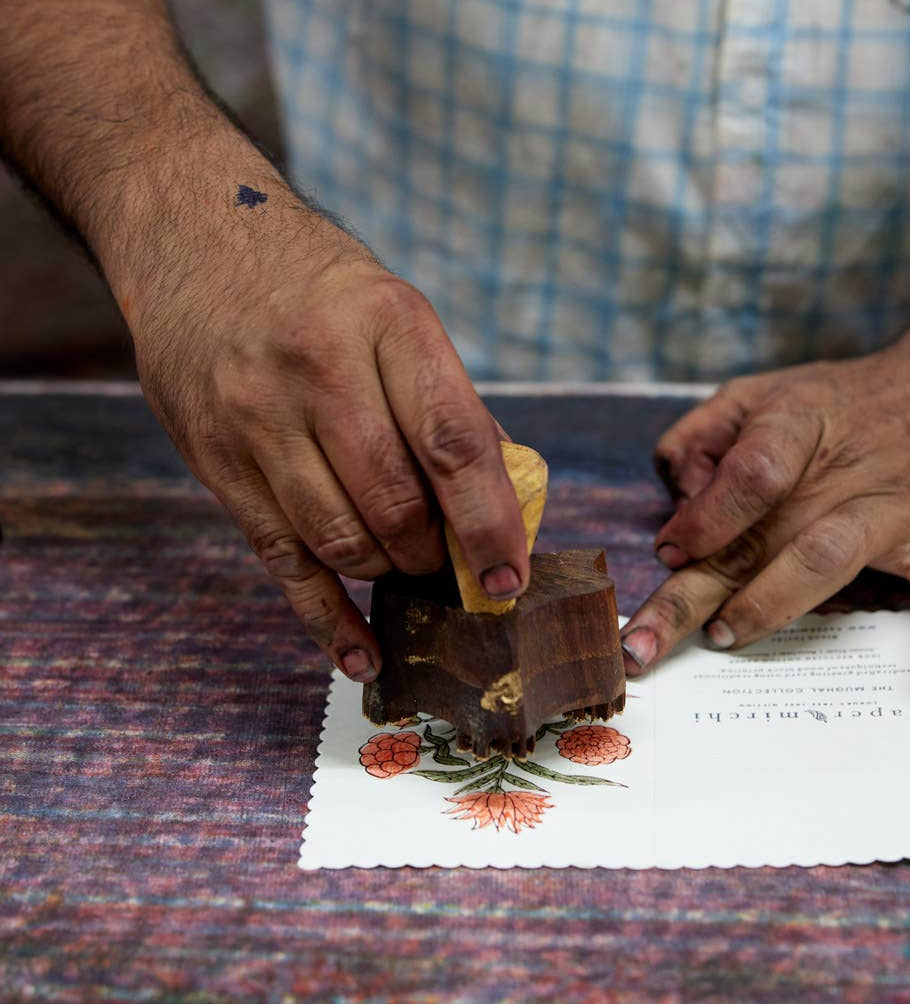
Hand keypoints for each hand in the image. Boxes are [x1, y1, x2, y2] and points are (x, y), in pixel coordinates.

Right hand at [128, 198, 527, 681]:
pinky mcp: (216, 460)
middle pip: (395, 507)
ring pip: (340, 541)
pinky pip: (281, 562)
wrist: (197, 240)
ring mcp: (257, 417)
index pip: (452, 445)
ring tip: (410, 574)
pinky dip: (326, 619)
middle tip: (457, 572)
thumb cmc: (323, 290)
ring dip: (390, 576)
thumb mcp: (401, 316)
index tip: (509, 578)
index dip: (490, 524)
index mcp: (389, 324)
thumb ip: (451, 410)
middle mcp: (319, 369)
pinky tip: (361, 655)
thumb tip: (506, 506)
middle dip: (437, 558)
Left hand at [621, 280, 909, 674]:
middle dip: (691, 597)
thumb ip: (700, 438)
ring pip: (824, 558)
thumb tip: (676, 504)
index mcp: (793, 426)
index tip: (667, 551)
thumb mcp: (761, 395)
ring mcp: (893, 506)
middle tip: (639, 648)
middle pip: (756, 537)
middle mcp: (839, 471)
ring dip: (770, 603)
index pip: (744, 472)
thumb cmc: (844, 406)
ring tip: (725, 636)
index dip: (702, 517)